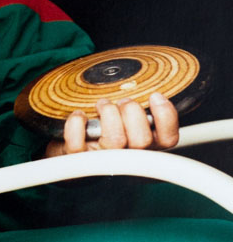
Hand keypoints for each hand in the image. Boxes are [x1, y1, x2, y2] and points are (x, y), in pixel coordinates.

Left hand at [45, 92, 178, 156]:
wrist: (72, 147)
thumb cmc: (104, 127)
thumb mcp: (128, 116)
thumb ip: (140, 106)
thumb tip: (147, 80)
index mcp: (147, 147)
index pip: (169, 139)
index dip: (165, 116)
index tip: (155, 95)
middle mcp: (129, 158)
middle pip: (142, 139)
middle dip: (132, 111)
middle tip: (123, 101)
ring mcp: (104, 161)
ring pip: (115, 140)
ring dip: (108, 113)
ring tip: (102, 105)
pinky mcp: (80, 159)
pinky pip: (78, 143)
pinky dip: (76, 124)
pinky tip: (79, 115)